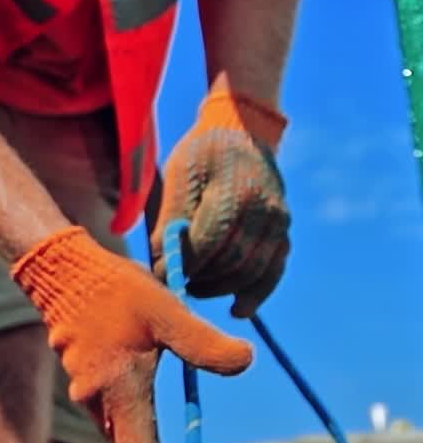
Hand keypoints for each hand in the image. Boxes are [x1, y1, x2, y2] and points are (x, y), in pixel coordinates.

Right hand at [12, 226, 252, 442]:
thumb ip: (202, 342)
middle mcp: (97, 398)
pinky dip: (135, 430)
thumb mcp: (164, 310)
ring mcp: (86, 389)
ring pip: (123, 433)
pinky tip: (151, 426)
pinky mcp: (84, 377)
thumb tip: (246, 361)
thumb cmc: (113, 288)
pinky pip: (113, 416)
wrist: (59, 267)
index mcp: (118, 388)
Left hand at [152, 73, 289, 318]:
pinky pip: (273, 271)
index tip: (159, 273)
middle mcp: (265, 210)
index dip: (183, 262)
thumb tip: (160, 259)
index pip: (209, 241)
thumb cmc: (202, 152)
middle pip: (232, 261)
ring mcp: (279, 223)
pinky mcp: (283, 233)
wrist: (243, 133)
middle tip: (174, 284)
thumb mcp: (179, 173)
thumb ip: (171, 216)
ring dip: (222, 288)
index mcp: (235, 191)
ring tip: (194, 288)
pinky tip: (237, 309)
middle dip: (200, 278)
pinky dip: (256, 293)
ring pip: (253, 271)